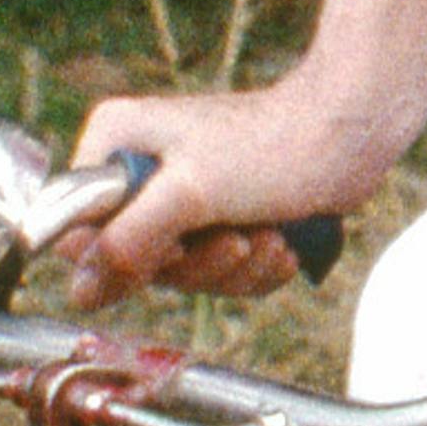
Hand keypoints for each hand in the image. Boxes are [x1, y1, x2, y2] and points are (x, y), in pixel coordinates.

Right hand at [65, 73, 415, 305]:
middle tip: (234, 238)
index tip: (174, 246)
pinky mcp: (221, 219)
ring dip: (232, 268)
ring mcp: (182, 198)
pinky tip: (280, 243)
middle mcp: (141, 172)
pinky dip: (253, 269)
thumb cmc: (272, 145)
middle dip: (196, 264)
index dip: (123, 257)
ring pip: (183, 275)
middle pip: (134, 262)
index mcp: (115, 145)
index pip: (76, 231)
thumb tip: (79, 290)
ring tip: (265, 235)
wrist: (350, 135)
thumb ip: (127, 243)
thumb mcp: (188, 195)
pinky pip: (218, 275)